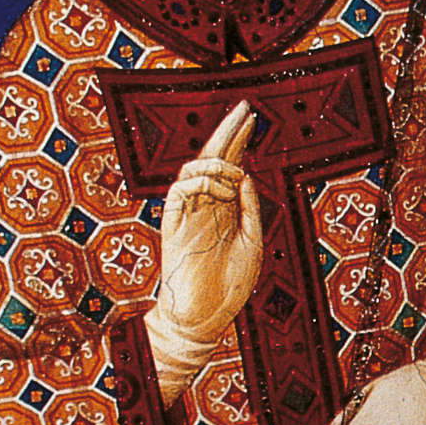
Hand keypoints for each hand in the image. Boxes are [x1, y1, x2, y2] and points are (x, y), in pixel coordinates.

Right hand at [145, 103, 262, 405]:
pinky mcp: (173, 225)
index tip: (252, 117)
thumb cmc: (230, 285)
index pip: (231, 165)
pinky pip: (180, 190)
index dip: (239, 141)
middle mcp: (206, 206)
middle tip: (243, 107)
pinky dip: (202, 182)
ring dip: (216, 162)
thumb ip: (249, 208)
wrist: (206, 317)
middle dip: (227, 132)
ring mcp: (188, 214)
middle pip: (212, 159)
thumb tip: (245, 174)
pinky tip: (221, 191)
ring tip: (234, 171)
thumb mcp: (252, 242)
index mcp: (225, 208)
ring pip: (193, 169)